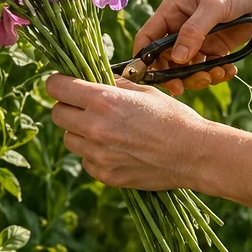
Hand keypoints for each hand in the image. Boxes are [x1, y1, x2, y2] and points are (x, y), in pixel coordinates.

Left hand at [46, 74, 209, 190]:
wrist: (196, 155)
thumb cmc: (172, 118)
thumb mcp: (143, 91)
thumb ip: (112, 84)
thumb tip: (91, 78)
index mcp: (102, 100)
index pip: (55, 87)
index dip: (58, 84)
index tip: (64, 85)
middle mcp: (95, 127)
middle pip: (56, 114)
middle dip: (67, 108)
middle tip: (85, 108)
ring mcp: (98, 154)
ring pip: (68, 139)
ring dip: (79, 133)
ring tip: (104, 131)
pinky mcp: (105, 174)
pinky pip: (85, 160)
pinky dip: (94, 154)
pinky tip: (116, 150)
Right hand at [132, 0, 251, 96]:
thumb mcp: (213, 5)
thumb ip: (194, 31)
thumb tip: (177, 59)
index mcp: (171, 13)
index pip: (147, 38)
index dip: (143, 58)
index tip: (150, 77)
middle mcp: (180, 29)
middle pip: (165, 60)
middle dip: (174, 75)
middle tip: (183, 87)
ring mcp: (198, 41)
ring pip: (187, 69)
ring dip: (199, 77)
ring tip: (217, 74)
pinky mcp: (216, 49)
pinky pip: (209, 69)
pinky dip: (217, 74)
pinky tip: (230, 70)